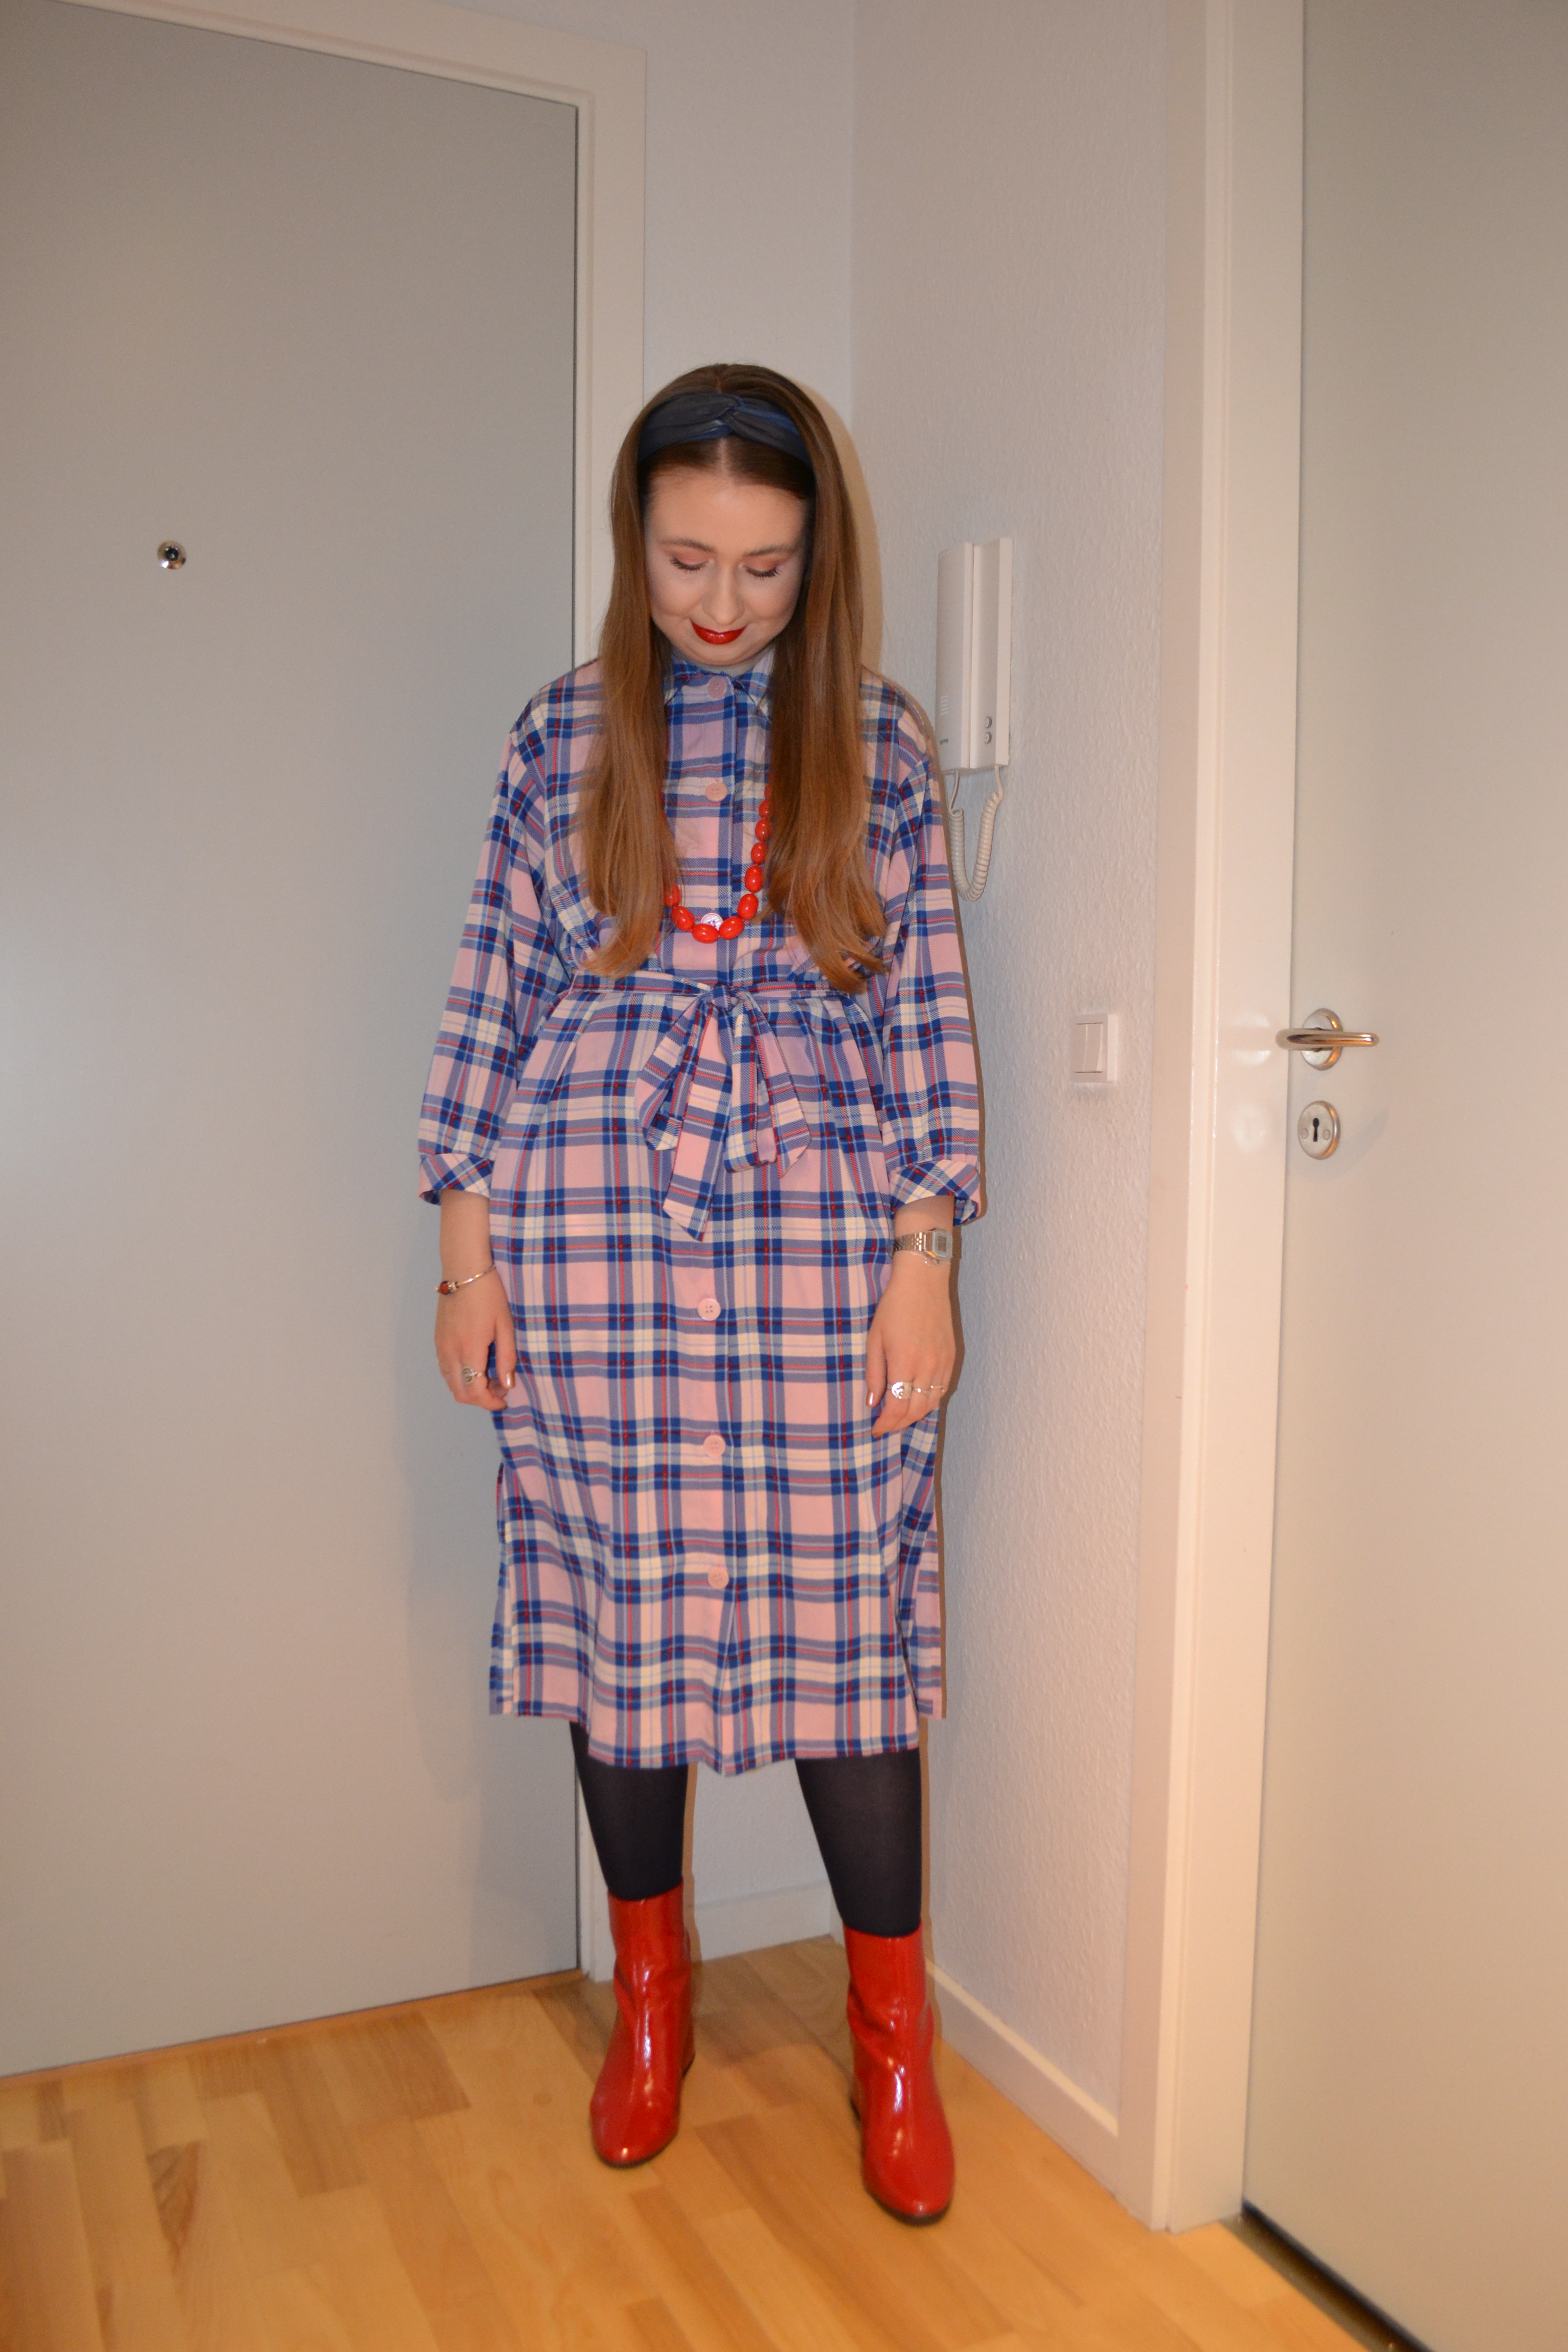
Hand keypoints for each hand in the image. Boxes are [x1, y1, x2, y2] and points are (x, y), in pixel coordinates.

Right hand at [435, 1268, 516, 1409]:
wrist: (464, 1271)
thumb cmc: (489, 1296)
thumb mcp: (505, 1326)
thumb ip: (506, 1358)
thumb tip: (507, 1384)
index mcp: (469, 1350)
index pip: (475, 1393)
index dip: (490, 1402)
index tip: (505, 1399)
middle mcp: (450, 1353)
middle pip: (460, 1394)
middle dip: (481, 1399)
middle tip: (499, 1388)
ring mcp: (440, 1347)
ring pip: (451, 1383)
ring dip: (469, 1388)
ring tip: (490, 1376)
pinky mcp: (437, 1341)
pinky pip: (445, 1370)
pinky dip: (459, 1377)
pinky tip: (475, 1364)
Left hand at [866, 1255, 954, 1435]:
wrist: (924, 1282)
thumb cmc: (894, 1307)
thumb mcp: (874, 1338)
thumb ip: (874, 1373)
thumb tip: (872, 1403)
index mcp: (905, 1362)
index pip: (897, 1407)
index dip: (886, 1423)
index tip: (875, 1429)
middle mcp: (927, 1367)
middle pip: (916, 1411)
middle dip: (899, 1424)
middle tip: (886, 1427)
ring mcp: (942, 1363)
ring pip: (932, 1403)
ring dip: (915, 1416)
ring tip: (900, 1418)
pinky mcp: (951, 1357)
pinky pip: (942, 1390)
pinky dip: (929, 1401)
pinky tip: (918, 1401)